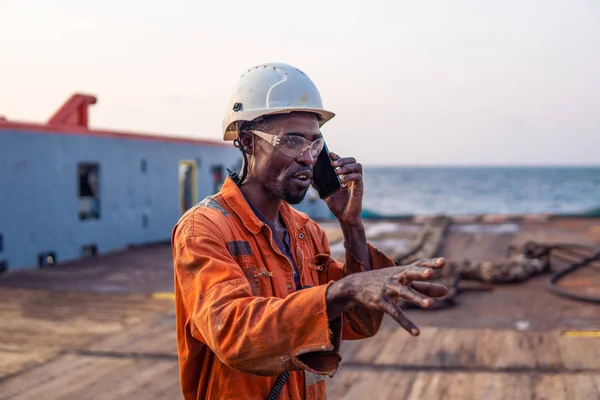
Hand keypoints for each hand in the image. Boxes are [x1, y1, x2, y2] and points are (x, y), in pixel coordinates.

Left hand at [323, 152, 362, 225]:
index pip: (343, 161)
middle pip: (353, 160)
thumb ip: (319, 184)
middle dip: (342, 159)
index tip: (329, 155)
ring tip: (337, 172)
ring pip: (358, 166)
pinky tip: (342, 181)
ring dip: (347, 166)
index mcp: (345, 176)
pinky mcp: (359, 188)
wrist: (344, 218)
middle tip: (333, 165)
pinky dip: (349, 176)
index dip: (337, 156)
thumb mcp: (325, 192)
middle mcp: (352, 177)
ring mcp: (356, 182)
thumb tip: (310, 177)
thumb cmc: (337, 205)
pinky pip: (358, 177)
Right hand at [327, 258, 447, 335]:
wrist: (355, 286)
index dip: (430, 263)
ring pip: (403, 293)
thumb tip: (447, 291)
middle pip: (409, 273)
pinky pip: (395, 313)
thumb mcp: (403, 283)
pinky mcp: (381, 302)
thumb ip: (425, 287)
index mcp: (402, 271)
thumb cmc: (384, 283)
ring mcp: (388, 289)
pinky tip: (417, 333)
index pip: (417, 265)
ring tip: (430, 305)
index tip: (443, 262)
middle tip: (430, 273)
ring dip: (416, 298)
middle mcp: (396, 278)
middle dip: (419, 273)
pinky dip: (406, 323)